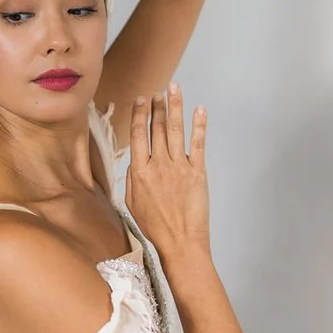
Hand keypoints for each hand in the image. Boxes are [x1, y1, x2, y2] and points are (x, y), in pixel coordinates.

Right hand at [125, 84, 210, 256]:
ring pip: (176, 130)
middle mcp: (159, 165)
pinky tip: (200, 110)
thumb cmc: (153, 229)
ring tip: (175, 89)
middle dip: (158, 106)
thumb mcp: (132, 204)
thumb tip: (135, 162)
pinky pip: (199, 144)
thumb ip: (132, 179)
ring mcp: (179, 167)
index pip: (139, 136)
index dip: (140, 115)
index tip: (141, 100)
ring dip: (175, 107)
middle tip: (160, 90)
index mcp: (140, 172)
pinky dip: (199, 125)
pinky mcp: (198, 173)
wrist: (179, 243)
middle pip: (158, 129)